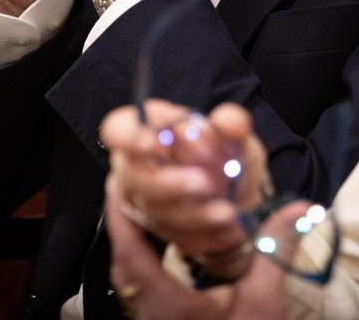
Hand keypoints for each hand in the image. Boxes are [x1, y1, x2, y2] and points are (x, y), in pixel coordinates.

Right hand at [103, 100, 269, 278]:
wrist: (240, 197)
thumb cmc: (229, 154)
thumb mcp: (237, 134)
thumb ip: (232, 122)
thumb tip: (224, 121)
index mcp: (149, 129)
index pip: (118, 128)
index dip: (127, 136)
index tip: (154, 143)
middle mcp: (138, 164)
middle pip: (132, 176)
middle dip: (167, 183)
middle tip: (204, 183)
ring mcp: (145, 200)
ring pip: (155, 212)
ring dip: (193, 214)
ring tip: (228, 212)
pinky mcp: (160, 229)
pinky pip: (174, 236)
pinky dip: (204, 235)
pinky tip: (227, 229)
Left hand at [105, 176, 287, 319]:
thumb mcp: (263, 301)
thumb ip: (275, 250)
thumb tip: (300, 206)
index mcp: (163, 300)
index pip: (129, 248)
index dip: (120, 207)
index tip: (122, 173)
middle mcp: (146, 308)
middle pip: (122, 252)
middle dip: (126, 212)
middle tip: (137, 174)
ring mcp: (147, 316)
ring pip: (127, 267)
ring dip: (134, 231)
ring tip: (149, 196)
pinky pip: (138, 279)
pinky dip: (143, 251)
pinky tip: (163, 234)